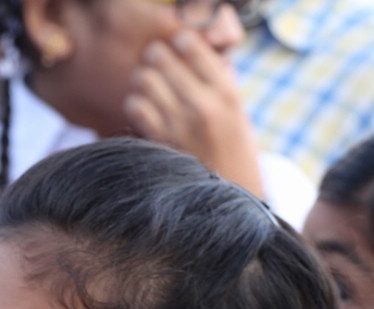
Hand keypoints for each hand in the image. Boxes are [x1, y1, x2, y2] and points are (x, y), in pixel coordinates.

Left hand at [124, 31, 262, 194]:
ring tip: (152, 90)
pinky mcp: (160, 144)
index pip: (191, 44)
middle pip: (159, 57)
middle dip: (155, 58)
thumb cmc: (234, 153)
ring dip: (143, 81)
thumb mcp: (239, 114)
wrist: (233, 201)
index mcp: (227, 94)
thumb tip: (196, 53)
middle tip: (158, 66)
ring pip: (142, 80)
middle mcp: (203, 107)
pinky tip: (146, 113)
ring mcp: (179, 126)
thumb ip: (219, 82)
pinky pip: (134, 108)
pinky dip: (136, 106)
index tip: (180, 49)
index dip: (180, 41)